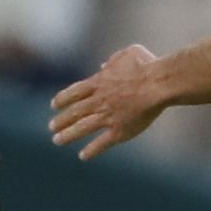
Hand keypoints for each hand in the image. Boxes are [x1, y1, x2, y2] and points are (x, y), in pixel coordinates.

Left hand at [49, 45, 164, 159]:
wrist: (158, 83)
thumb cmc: (147, 65)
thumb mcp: (128, 53)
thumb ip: (113, 59)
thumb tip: (104, 65)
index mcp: (100, 82)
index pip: (74, 92)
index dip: (62, 99)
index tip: (54, 105)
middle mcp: (99, 100)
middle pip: (74, 112)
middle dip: (61, 120)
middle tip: (51, 127)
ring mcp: (108, 116)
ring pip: (82, 127)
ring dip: (68, 135)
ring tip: (57, 140)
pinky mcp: (120, 130)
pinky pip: (102, 143)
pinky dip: (92, 150)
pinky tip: (83, 156)